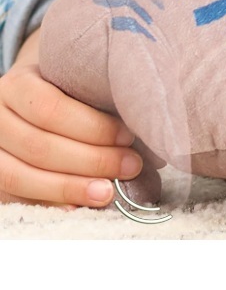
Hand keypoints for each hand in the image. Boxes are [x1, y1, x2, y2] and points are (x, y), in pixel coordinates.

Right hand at [0, 30, 143, 207]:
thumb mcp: (81, 83)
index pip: (51, 109)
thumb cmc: (70, 91)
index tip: (129, 136)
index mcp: (19, 86)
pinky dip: (51, 203)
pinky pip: (15, 197)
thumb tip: (146, 134)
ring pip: (21, 176)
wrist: (36, 96)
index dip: (93, 127)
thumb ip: (102, 101)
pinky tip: (79, 206)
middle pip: (40, 146)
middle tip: (131, 166)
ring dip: (71, 187)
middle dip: (92, 160)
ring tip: (109, 192)